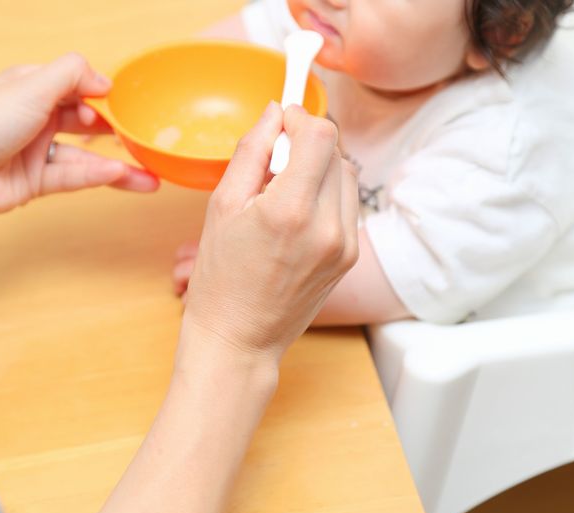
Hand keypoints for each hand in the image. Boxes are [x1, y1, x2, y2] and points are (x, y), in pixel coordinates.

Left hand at [0, 53, 157, 267]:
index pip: (75, 86)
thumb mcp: (32, 86)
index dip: (101, 94)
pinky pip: (75, 176)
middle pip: (85, 123)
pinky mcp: (37, 181)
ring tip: (150, 175)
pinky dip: (97, 176)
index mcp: (30, 88)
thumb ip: (73, 74)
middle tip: (143, 139)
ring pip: (86, 157)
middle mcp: (34, 118)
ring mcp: (36, 151)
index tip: (127, 102)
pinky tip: (121, 175)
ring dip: (117, 166)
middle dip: (115, 132)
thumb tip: (105, 81)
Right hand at [101, 102, 358, 512]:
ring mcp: (346, 245)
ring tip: (282, 195)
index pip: (320, 135)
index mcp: (291, 211)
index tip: (282, 122)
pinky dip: (325, 196)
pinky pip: (346, 205)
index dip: (301, 118)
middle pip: (336, 151)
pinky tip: (295, 217)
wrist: (241, 339)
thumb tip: (274, 113)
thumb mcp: (222, 207)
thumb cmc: (222, 278)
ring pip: (345, 176)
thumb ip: (252, 151)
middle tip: (273, 164)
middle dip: (307, 145)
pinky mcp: (351, 256)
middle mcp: (329, 227)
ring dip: (318, 170)